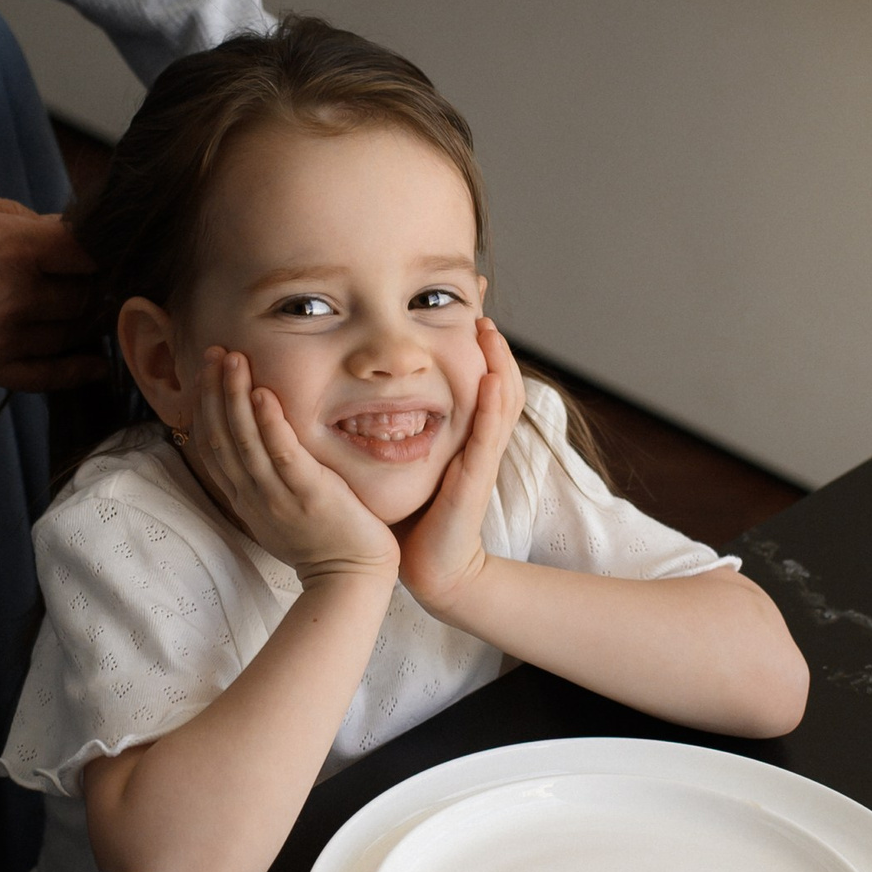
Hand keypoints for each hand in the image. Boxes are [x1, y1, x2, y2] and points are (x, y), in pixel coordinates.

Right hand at [0, 187, 105, 389]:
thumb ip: (13, 216)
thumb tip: (53, 230)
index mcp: (17, 246)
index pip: (91, 249)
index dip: (101, 245)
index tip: (99, 244)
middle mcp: (20, 295)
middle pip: (87, 294)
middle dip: (92, 283)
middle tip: (91, 277)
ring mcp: (5, 337)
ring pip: (71, 333)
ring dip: (83, 321)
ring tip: (85, 310)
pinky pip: (46, 376)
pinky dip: (76, 371)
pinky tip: (93, 365)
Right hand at [182, 347, 397, 587]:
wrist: (350, 579)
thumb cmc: (323, 543)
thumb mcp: (280, 512)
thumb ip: (265, 481)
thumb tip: (257, 448)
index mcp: (244, 498)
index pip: (212, 446)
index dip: (204, 406)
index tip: (205, 372)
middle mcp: (253, 495)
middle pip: (221, 437)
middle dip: (213, 391)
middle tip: (212, 352)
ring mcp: (278, 496)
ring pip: (245, 441)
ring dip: (235, 396)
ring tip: (232, 359)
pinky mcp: (309, 495)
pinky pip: (282, 455)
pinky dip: (270, 423)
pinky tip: (265, 393)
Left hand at [398, 320, 522, 618]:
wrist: (430, 568)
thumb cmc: (416, 516)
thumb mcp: (406, 461)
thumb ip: (396, 429)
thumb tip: (368, 395)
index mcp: (465, 436)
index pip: (478, 379)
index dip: (476, 345)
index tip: (464, 306)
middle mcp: (479, 442)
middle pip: (501, 380)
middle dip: (494, 343)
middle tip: (482, 303)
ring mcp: (481, 460)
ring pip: (503, 401)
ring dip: (500, 362)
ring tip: (489, 329)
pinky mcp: (477, 480)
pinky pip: (490, 437)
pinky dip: (493, 406)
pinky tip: (490, 380)